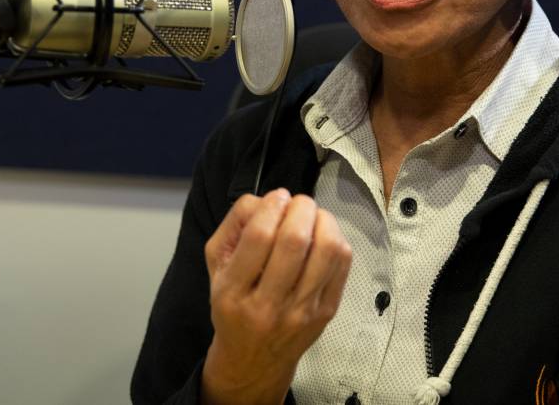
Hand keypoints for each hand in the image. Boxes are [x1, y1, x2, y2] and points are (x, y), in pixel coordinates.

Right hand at [200, 189, 351, 404]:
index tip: (276, 197)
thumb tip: (266, 199)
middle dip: (300, 207)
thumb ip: (234, 225)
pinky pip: (342, 264)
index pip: (258, 237)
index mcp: (233, 293)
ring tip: (311, 217)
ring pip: (327, 250)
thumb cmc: (233, 305)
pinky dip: (336, 239)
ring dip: (323, 220)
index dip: (272, 206)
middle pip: (295, 240)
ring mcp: (301, 312)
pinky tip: (323, 236)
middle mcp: (268, 306)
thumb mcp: (215, 266)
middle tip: (297, 203)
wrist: (254, 360)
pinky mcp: (327, 313)